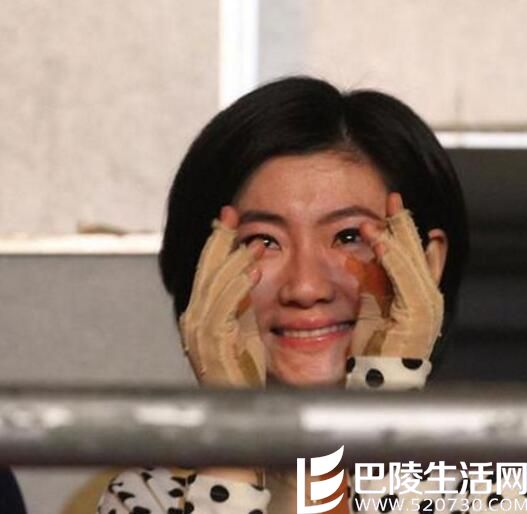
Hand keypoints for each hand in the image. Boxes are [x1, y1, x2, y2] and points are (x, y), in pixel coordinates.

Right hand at [179, 206, 264, 386]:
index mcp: (199, 312)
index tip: (227, 215)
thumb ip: (241, 299)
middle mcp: (194, 319)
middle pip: (205, 270)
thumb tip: (249, 267)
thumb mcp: (241, 326)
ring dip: (233, 261)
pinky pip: (226, 310)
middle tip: (231, 213)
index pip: (206, 268)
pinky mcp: (214, 346)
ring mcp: (201, 333)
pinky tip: (252, 272)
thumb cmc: (242, 368)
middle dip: (219, 240)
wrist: (238, 409)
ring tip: (251, 241)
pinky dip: (238, 288)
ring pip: (214, 286)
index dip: (216, 240)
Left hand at [349, 193, 442, 358]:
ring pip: (412, 261)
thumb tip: (356, 256)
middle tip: (393, 197)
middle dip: (405, 224)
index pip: (418, 256)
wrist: (379, 383)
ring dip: (395, 237)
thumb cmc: (373, 348)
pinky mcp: (416, 316)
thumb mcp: (372, 307)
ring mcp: (425, 307)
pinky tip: (380, 242)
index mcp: (417, 296)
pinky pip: (404, 280)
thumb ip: (372, 282)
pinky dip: (393, 260)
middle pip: (418, 252)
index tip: (398, 210)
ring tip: (382, 215)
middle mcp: (426, 299)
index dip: (409, 231)